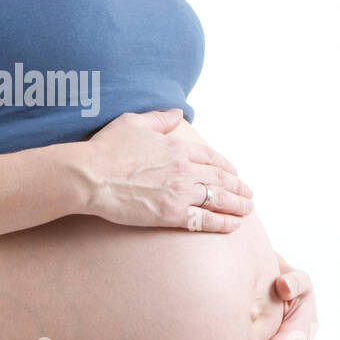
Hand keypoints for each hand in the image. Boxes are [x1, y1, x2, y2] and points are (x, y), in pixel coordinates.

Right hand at [83, 108, 255, 232]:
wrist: (91, 176)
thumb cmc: (106, 149)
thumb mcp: (132, 123)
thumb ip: (159, 118)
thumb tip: (177, 113)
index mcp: (176, 147)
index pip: (211, 157)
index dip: (226, 166)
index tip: (233, 173)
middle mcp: (184, 169)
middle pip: (221, 179)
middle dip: (239, 187)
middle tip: (248, 194)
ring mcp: (180, 192)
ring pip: (219, 199)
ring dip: (237, 205)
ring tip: (247, 210)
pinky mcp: (171, 214)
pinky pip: (205, 220)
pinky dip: (223, 223)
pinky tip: (234, 225)